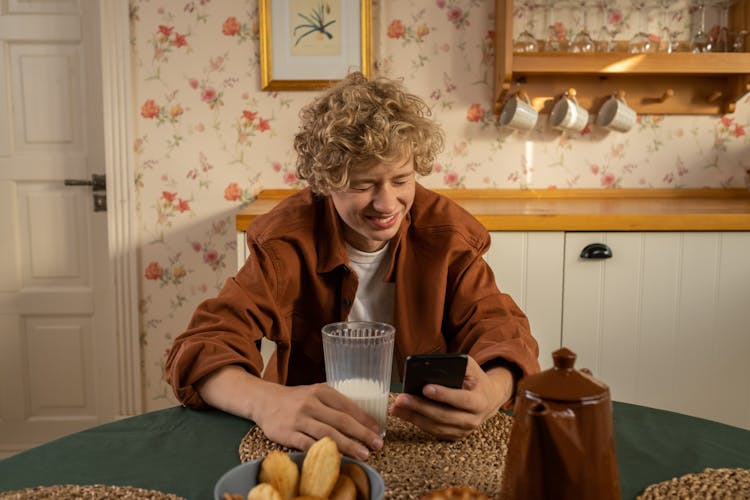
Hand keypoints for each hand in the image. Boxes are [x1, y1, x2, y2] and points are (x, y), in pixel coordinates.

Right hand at [253, 382, 384, 459]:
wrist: (264, 401)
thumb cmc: (296, 399)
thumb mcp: (315, 392)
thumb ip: (334, 403)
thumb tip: (363, 419)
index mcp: (321, 391)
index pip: (347, 405)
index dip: (364, 419)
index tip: (377, 429)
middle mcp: (310, 403)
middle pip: (340, 420)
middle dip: (362, 434)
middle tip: (377, 444)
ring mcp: (298, 419)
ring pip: (327, 434)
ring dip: (348, 445)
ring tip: (364, 454)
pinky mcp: (287, 433)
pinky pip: (308, 445)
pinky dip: (324, 452)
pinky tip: (337, 459)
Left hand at [388, 356, 513, 439]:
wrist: (488, 400)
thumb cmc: (476, 380)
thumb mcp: (472, 367)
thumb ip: (458, 364)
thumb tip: (434, 365)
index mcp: (480, 401)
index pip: (461, 399)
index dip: (444, 395)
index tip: (425, 388)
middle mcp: (472, 420)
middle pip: (443, 416)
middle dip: (420, 407)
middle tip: (402, 398)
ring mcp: (463, 431)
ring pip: (435, 427)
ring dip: (413, 417)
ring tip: (396, 406)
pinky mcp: (453, 436)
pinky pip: (432, 431)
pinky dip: (416, 422)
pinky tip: (402, 413)